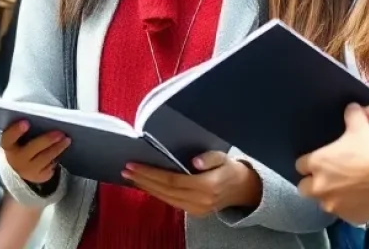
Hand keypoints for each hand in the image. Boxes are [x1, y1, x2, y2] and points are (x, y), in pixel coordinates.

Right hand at [0, 120, 69, 184]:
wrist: (21, 166)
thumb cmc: (20, 143)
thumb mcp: (17, 137)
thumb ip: (23, 128)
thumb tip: (41, 118)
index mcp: (8, 146)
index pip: (8, 138)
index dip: (16, 130)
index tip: (26, 122)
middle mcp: (16, 160)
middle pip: (32, 149)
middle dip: (47, 140)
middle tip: (59, 132)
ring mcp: (28, 170)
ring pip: (45, 158)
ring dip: (57, 148)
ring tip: (66, 139)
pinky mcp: (40, 177)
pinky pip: (51, 166)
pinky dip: (57, 156)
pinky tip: (63, 148)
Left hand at [123, 151, 262, 216]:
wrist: (243, 189)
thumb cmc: (229, 168)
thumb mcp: (222, 157)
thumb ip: (209, 157)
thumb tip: (194, 161)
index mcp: (206, 186)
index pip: (171, 180)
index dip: (151, 173)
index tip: (133, 164)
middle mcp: (200, 201)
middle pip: (165, 191)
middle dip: (143, 180)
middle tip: (125, 170)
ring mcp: (198, 209)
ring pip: (167, 199)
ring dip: (147, 188)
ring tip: (131, 177)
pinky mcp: (195, 212)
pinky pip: (172, 203)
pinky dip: (157, 194)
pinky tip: (146, 186)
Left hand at [296, 103, 368, 222]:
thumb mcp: (359, 127)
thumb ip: (351, 116)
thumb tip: (351, 106)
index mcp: (317, 163)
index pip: (299, 166)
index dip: (308, 164)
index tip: (316, 163)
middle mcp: (320, 186)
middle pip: (305, 188)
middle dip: (312, 184)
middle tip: (325, 179)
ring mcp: (335, 204)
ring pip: (323, 203)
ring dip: (329, 197)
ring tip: (343, 190)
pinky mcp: (351, 218)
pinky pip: (344, 214)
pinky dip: (348, 208)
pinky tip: (357, 200)